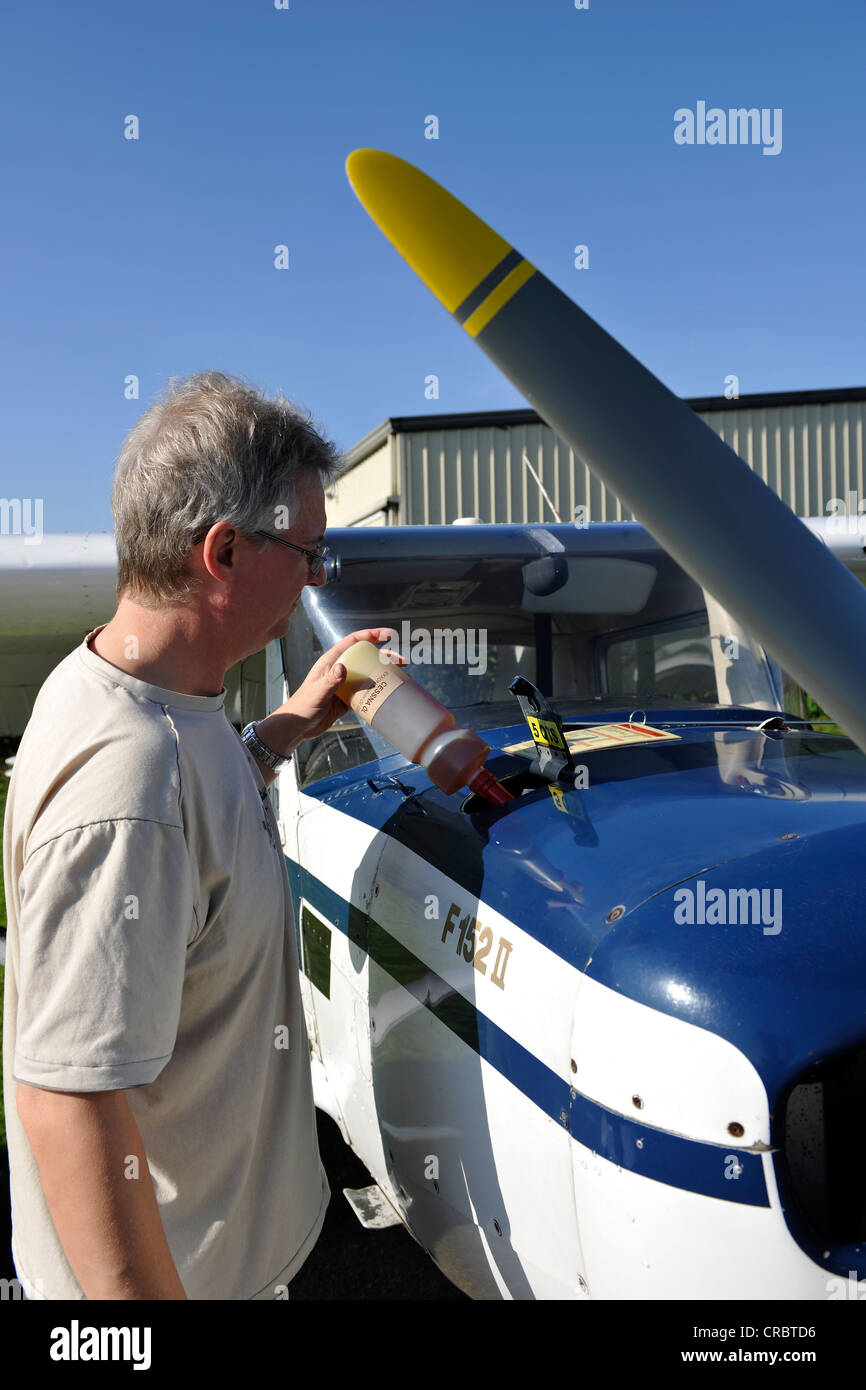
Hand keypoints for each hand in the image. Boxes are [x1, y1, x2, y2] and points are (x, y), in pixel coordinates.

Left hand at [260, 629, 403, 754]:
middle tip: (401, 660)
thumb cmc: (302, 707)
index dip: (371, 635)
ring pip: (368, 673)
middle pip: (365, 657)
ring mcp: (344, 684)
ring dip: (384, 673)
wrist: (297, 726)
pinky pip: (366, 690)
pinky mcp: (347, 698)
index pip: (353, 642)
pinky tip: (388, 692)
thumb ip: (330, 680)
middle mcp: (339, 670)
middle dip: (385, 656)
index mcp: (331, 662)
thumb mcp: (317, 692)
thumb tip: (342, 668)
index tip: (387, 635)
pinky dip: (378, 690)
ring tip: (400, 675)